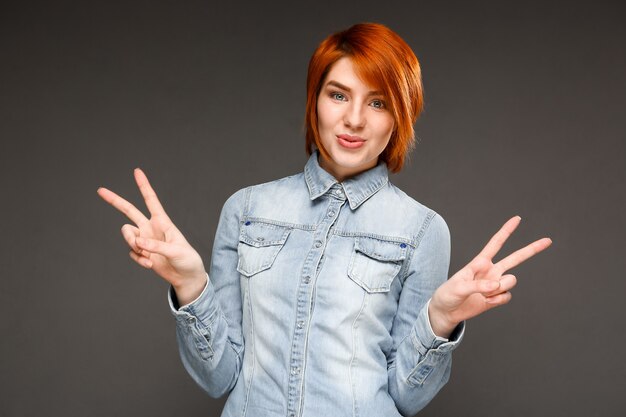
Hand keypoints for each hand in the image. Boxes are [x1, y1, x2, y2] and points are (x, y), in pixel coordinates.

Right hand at [97, 168, 206, 304]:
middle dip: (115, 201)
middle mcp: (151, 228)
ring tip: (145, 255)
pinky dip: (139, 259)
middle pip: (129, 211)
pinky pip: (132, 252)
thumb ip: (157, 247)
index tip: (137, 171)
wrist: (186, 277)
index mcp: (163, 222)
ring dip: (131, 244)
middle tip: (100, 190)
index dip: (143, 186)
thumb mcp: (176, 251)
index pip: (151, 200)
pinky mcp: (142, 253)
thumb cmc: (187, 260)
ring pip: (127, 235)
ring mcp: (145, 241)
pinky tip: (150, 265)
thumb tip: (138, 243)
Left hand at [428, 216, 551, 337]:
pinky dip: (497, 300)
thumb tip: (497, 285)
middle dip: (531, 249)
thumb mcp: (458, 287)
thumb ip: (478, 285)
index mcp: (480, 262)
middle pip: (515, 258)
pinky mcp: (497, 297)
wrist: (447, 312)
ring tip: (482, 294)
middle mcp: (491, 271)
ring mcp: (495, 284)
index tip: (517, 219)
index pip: (496, 243)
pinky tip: (485, 301)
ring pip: (511, 281)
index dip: (506, 231)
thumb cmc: (448, 294)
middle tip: (548, 240)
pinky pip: (507, 296)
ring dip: (498, 289)